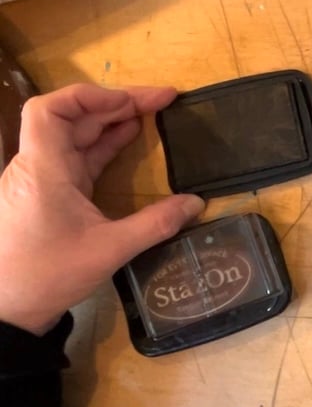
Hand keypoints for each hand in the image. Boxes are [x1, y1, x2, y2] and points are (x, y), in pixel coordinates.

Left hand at [0, 85, 203, 334]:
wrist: (5, 312)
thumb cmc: (46, 276)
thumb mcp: (109, 250)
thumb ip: (156, 223)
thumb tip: (197, 204)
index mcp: (44, 169)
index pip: (53, 109)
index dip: (92, 95)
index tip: (135, 101)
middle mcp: (37, 167)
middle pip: (72, 118)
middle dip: (116, 103)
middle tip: (162, 101)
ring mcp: (41, 181)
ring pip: (74, 137)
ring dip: (111, 122)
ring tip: (151, 115)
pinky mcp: (47, 197)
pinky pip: (76, 158)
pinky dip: (103, 145)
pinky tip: (128, 141)